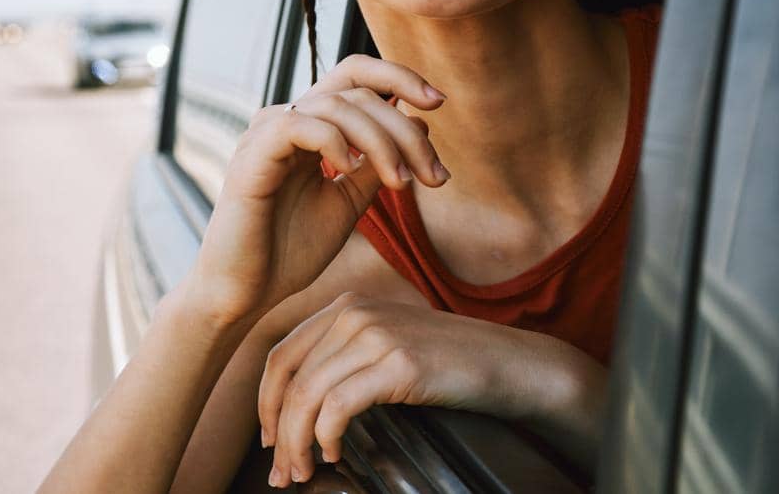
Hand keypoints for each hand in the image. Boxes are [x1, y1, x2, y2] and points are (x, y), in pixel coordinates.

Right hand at [183, 55, 448, 329]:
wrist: (246, 291)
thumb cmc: (289, 251)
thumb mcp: (348, 203)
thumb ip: (375, 166)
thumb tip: (419, 126)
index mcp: (308, 127)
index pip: (353, 76)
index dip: (398, 78)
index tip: (440, 103)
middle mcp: (287, 120)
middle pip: (356, 90)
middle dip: (405, 129)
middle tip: (435, 176)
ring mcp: (267, 133)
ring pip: (337, 106)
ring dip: (382, 142)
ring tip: (401, 185)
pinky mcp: (253, 154)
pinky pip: (301, 124)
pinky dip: (336, 143)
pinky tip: (349, 171)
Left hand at [257, 293, 604, 486]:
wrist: (511, 364)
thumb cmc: (449, 364)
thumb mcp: (387, 345)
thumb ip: (345, 357)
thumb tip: (299, 404)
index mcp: (345, 307)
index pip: (281, 355)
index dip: (266, 402)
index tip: (269, 439)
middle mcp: (353, 314)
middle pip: (289, 378)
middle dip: (276, 430)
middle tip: (280, 470)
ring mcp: (375, 335)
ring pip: (308, 395)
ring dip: (297, 442)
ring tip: (303, 471)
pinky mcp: (397, 364)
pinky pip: (338, 405)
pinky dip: (325, 435)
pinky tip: (332, 453)